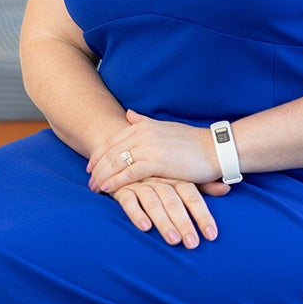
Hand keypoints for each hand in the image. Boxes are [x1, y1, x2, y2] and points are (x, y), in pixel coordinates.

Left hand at [87, 110, 223, 194]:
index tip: (91, 166)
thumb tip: (128, 114)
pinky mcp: (157, 162)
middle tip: (88, 180)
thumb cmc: (191, 141)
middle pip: (110, 151)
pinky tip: (107, 189)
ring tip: (94, 187)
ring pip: (116, 162)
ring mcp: (149, 147)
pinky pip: (129, 173)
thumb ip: (143, 122)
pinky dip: (115, 181)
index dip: (99, 154)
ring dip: (102, 176)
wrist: (214, 149)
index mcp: (142, 126)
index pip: (113, 141)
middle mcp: (142, 134)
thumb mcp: (163, 127)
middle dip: (97, 167)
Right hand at [110, 178, 220, 248]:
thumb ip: (203, 184)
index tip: (211, 235)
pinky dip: (136, 213)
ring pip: (154, 203)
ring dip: (163, 221)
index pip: (192, 195)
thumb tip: (227, 188)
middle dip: (184, 223)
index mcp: (175, 176)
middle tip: (192, 244)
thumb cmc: (158, 170)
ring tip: (174, 241)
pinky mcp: (121, 188)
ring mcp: (140, 183)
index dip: (202, 214)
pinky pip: (128, 201)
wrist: (124, 151)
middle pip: (174, 202)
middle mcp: (159, 179)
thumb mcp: (180, 174)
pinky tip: (145, 226)